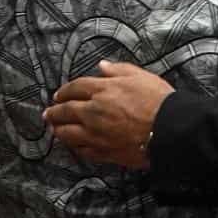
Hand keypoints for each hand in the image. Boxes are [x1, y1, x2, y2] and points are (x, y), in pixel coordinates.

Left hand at [45, 60, 174, 168]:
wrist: (169, 129)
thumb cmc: (158, 100)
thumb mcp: (140, 76)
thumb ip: (118, 70)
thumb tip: (101, 65)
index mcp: (102, 90)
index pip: (75, 88)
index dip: (64, 91)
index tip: (58, 95)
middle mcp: (93, 112)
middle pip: (65, 111)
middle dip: (54, 112)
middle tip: (48, 113)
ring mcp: (95, 134)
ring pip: (67, 133)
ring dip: (58, 130)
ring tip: (54, 129)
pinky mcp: (103, 152)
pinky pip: (82, 151)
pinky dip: (75, 147)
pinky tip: (73, 146)